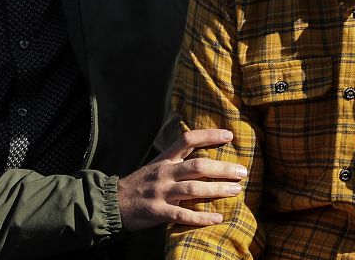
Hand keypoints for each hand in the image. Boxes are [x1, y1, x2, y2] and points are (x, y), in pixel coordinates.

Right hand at [117, 129, 245, 230]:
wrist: (112, 202)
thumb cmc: (139, 184)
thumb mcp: (155, 166)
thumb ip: (176, 162)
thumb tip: (203, 157)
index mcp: (164, 159)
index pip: (188, 140)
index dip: (209, 135)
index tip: (229, 135)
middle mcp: (164, 172)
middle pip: (197, 166)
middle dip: (222, 169)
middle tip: (242, 171)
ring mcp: (160, 192)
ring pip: (193, 189)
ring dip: (217, 190)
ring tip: (236, 190)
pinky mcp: (157, 211)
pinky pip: (182, 215)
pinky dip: (201, 218)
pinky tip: (217, 219)